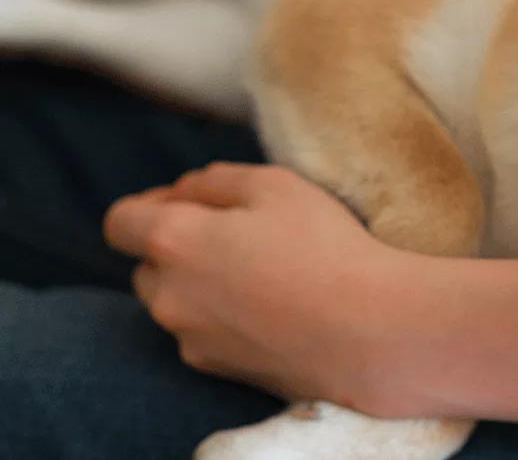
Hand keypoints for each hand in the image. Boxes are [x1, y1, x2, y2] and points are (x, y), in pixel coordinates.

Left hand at [103, 163, 401, 407]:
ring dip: (200, 284)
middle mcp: (167, 295)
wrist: (368, 330)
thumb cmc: (324, 247)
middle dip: (176, 246)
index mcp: (173, 241)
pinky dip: (224, 317)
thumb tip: (185, 192)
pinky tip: (273, 307)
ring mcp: (189, 337)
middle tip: (237, 235)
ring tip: (261, 274)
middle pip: (146, 265)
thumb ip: (214, 180)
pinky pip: (202, 333)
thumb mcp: (274, 184)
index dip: (148, 205)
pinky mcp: (216, 368)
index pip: (119, 221)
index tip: (190, 203)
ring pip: (174, 302)